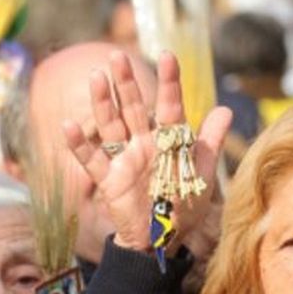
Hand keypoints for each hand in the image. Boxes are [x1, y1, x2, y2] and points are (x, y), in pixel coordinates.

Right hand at [61, 51, 232, 255]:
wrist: (163, 237)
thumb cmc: (184, 204)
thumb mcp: (202, 173)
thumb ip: (210, 141)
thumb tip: (224, 109)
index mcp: (169, 141)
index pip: (169, 106)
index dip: (169, 82)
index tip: (168, 56)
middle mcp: (144, 144)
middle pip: (134, 108)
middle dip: (126, 83)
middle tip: (117, 55)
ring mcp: (125, 160)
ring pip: (111, 126)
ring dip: (103, 103)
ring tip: (95, 77)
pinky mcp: (110, 180)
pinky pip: (92, 160)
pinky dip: (79, 144)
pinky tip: (68, 126)